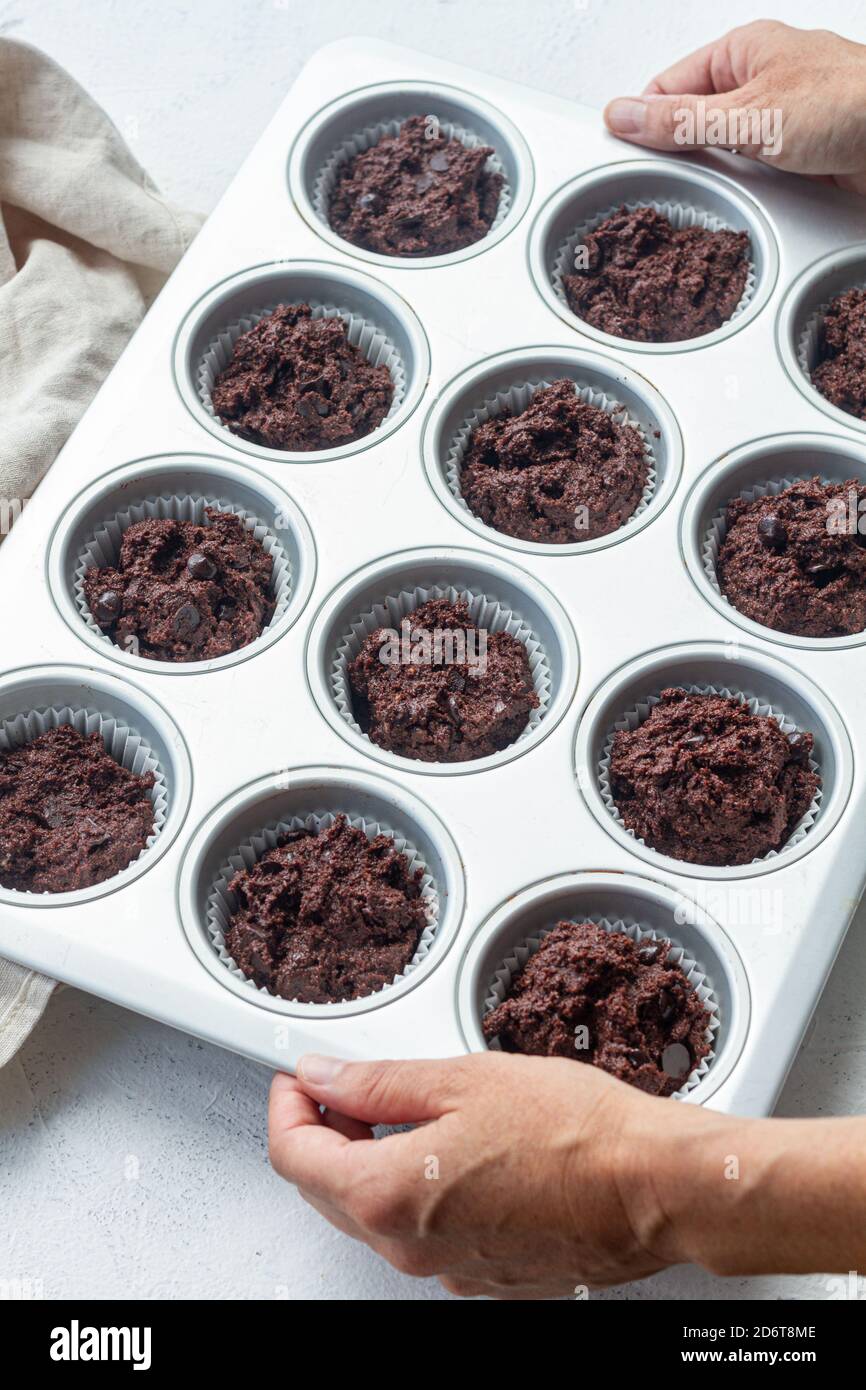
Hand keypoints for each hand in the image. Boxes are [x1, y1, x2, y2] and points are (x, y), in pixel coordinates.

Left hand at [268, 1051, 700, 1297]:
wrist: (654, 1187)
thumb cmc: (574, 1133)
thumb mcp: (462, 1080)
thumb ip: (378, 1083)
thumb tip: (325, 1077)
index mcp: (389, 1195)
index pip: (294, 1157)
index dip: (287, 1107)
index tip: (299, 1077)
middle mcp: (409, 1247)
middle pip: (326, 1191)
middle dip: (323, 1133)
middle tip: (343, 1085)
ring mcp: (448, 1268)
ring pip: (374, 1214)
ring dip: (368, 1161)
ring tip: (401, 1108)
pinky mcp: (483, 1275)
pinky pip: (423, 1232)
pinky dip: (414, 1189)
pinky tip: (450, 1149)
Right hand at [604, 20, 865, 193]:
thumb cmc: (852, 104)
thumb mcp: (749, 116)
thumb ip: (681, 122)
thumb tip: (625, 115)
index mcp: (744, 51)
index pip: (668, 86)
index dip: (642, 122)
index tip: (621, 153)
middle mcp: (763, 80)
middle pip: (694, 122)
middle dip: (680, 154)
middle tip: (663, 184)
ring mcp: (783, 119)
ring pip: (725, 152)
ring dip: (717, 177)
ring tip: (710, 194)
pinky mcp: (802, 155)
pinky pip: (756, 175)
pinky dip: (747, 192)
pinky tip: (745, 203)